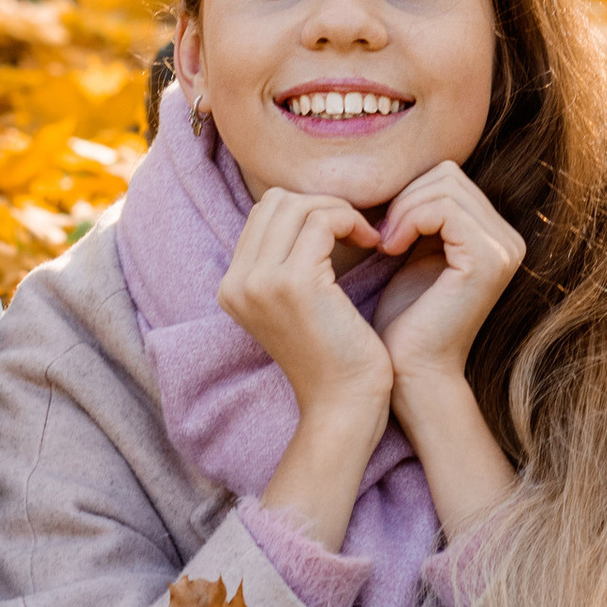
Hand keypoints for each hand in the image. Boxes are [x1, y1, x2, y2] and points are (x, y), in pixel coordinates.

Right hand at [222, 190, 393, 551]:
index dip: (307, 210)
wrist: (344, 406)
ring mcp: (260, 281)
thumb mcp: (297, 305)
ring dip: (340, 211)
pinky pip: (323, 220)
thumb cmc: (334, 356)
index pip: (264, 214)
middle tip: (358, 228)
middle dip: (322, 204)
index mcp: (232, 286)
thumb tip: (309, 209)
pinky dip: (352, 221)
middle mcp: (236, 282)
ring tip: (367, 235)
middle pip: (277, 201)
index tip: (343, 231)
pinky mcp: (294, 282)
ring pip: (299, 205)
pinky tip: (374, 243)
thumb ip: (287, 262)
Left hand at [372, 164, 524, 421]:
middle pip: (448, 174)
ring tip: (385, 244)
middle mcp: (509, 240)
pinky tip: (391, 249)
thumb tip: (401, 171)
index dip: (407, 194)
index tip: (382, 230)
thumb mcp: (413, 253)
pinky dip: (408, 220)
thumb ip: (419, 214)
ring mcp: (504, 249)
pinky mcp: (488, 260)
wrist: (410, 372)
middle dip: (405, 198)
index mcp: (494, 236)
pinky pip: (442, 208)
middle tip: (381, 236)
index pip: (448, 177)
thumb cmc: (404, 320)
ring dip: (403, 210)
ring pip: (444, 186)